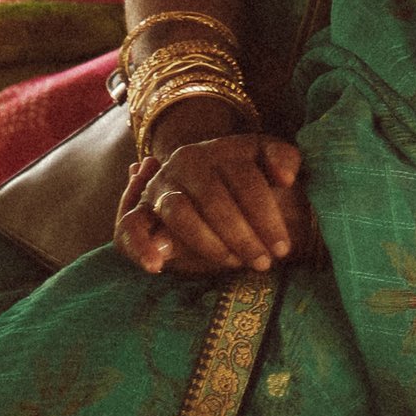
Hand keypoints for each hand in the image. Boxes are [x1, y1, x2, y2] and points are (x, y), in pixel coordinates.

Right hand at [118, 132, 314, 278]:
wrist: (214, 182)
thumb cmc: (252, 181)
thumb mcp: (269, 161)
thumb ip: (282, 159)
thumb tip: (284, 178)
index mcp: (223, 149)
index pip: (245, 180)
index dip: (266, 216)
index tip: (282, 248)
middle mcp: (189, 161)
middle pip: (214, 199)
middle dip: (242, 236)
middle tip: (263, 262)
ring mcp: (163, 184)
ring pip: (180, 212)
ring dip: (208, 243)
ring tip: (232, 263)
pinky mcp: (143, 209)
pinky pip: (131, 225)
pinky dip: (141, 245)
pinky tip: (157, 266)